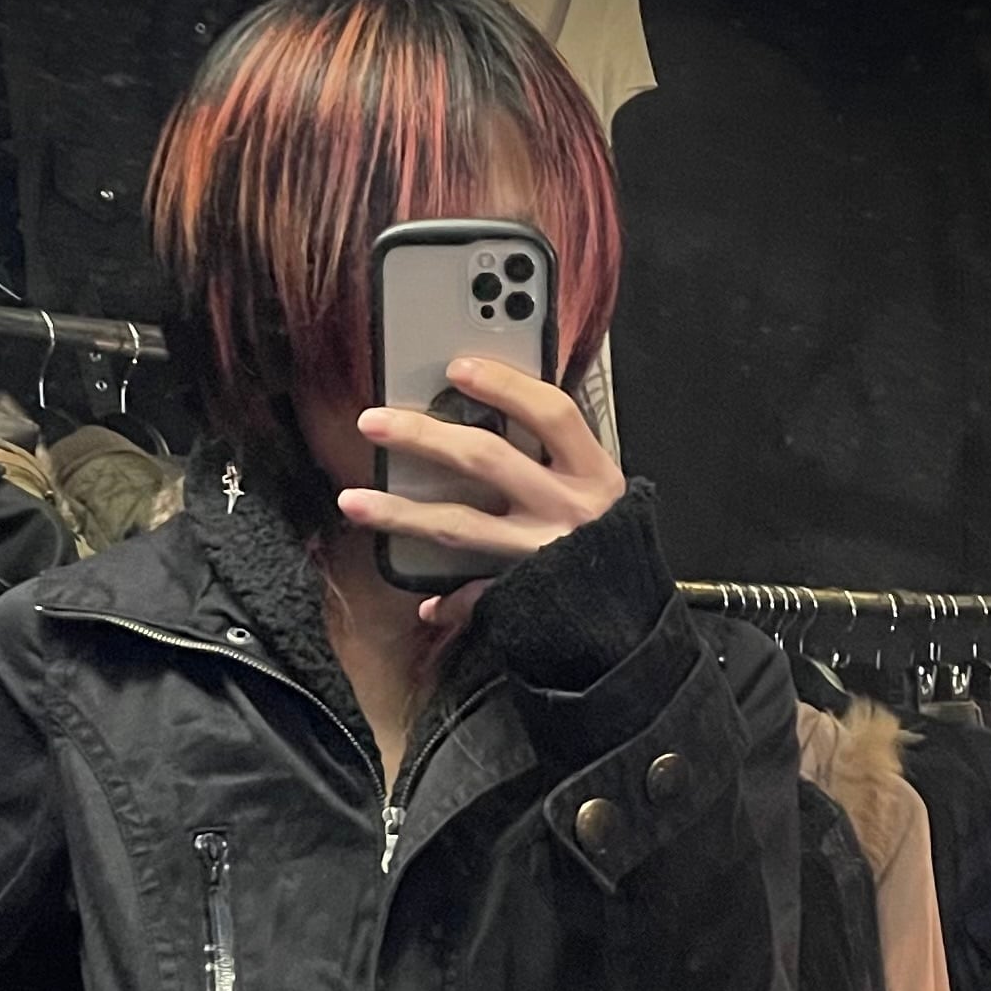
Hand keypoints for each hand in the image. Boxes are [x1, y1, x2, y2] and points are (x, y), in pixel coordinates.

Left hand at [340, 357, 625, 639]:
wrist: (637, 623)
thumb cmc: (616, 547)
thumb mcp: (599, 490)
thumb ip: (555, 454)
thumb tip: (488, 418)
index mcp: (593, 473)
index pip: (551, 413)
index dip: (505, 385)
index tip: (457, 367)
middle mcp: (568, 510)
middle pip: (487, 458)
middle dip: (425, 436)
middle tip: (374, 422)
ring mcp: (542, 554)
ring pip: (460, 526)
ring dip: (402, 513)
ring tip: (354, 502)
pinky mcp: (524, 596)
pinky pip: (475, 594)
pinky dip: (447, 601)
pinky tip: (423, 602)